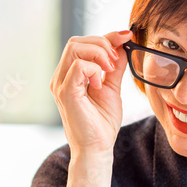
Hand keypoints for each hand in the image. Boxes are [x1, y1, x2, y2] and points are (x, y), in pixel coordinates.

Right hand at [50, 30, 130, 157]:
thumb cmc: (101, 123)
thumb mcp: (111, 87)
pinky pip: (78, 66)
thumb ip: (115, 67)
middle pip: (76, 41)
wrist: (97, 148)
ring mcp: (60, 84)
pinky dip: (94, 69)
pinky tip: (99, 84)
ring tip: (110, 70)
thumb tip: (122, 45)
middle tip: (116, 62)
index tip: (126, 37)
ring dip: (99, 54)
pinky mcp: (65, 92)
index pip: (82, 43)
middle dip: (102, 44)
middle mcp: (61, 77)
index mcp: (70, 74)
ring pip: (75, 48)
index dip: (106, 37)